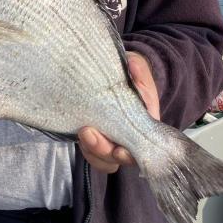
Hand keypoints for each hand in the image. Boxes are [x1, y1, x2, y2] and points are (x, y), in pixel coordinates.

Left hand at [78, 52, 159, 173]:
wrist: (115, 73)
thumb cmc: (130, 72)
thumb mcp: (136, 65)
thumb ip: (138, 68)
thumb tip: (132, 65)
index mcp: (144, 123)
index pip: (141, 148)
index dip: (130, 154)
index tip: (119, 149)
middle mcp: (129, 137)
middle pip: (118, 157)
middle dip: (103, 150)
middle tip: (89, 132)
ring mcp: (112, 139)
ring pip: (103, 158)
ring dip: (92, 150)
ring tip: (82, 131)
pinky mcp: (96, 137)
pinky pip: (91, 152)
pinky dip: (85, 147)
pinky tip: (78, 131)